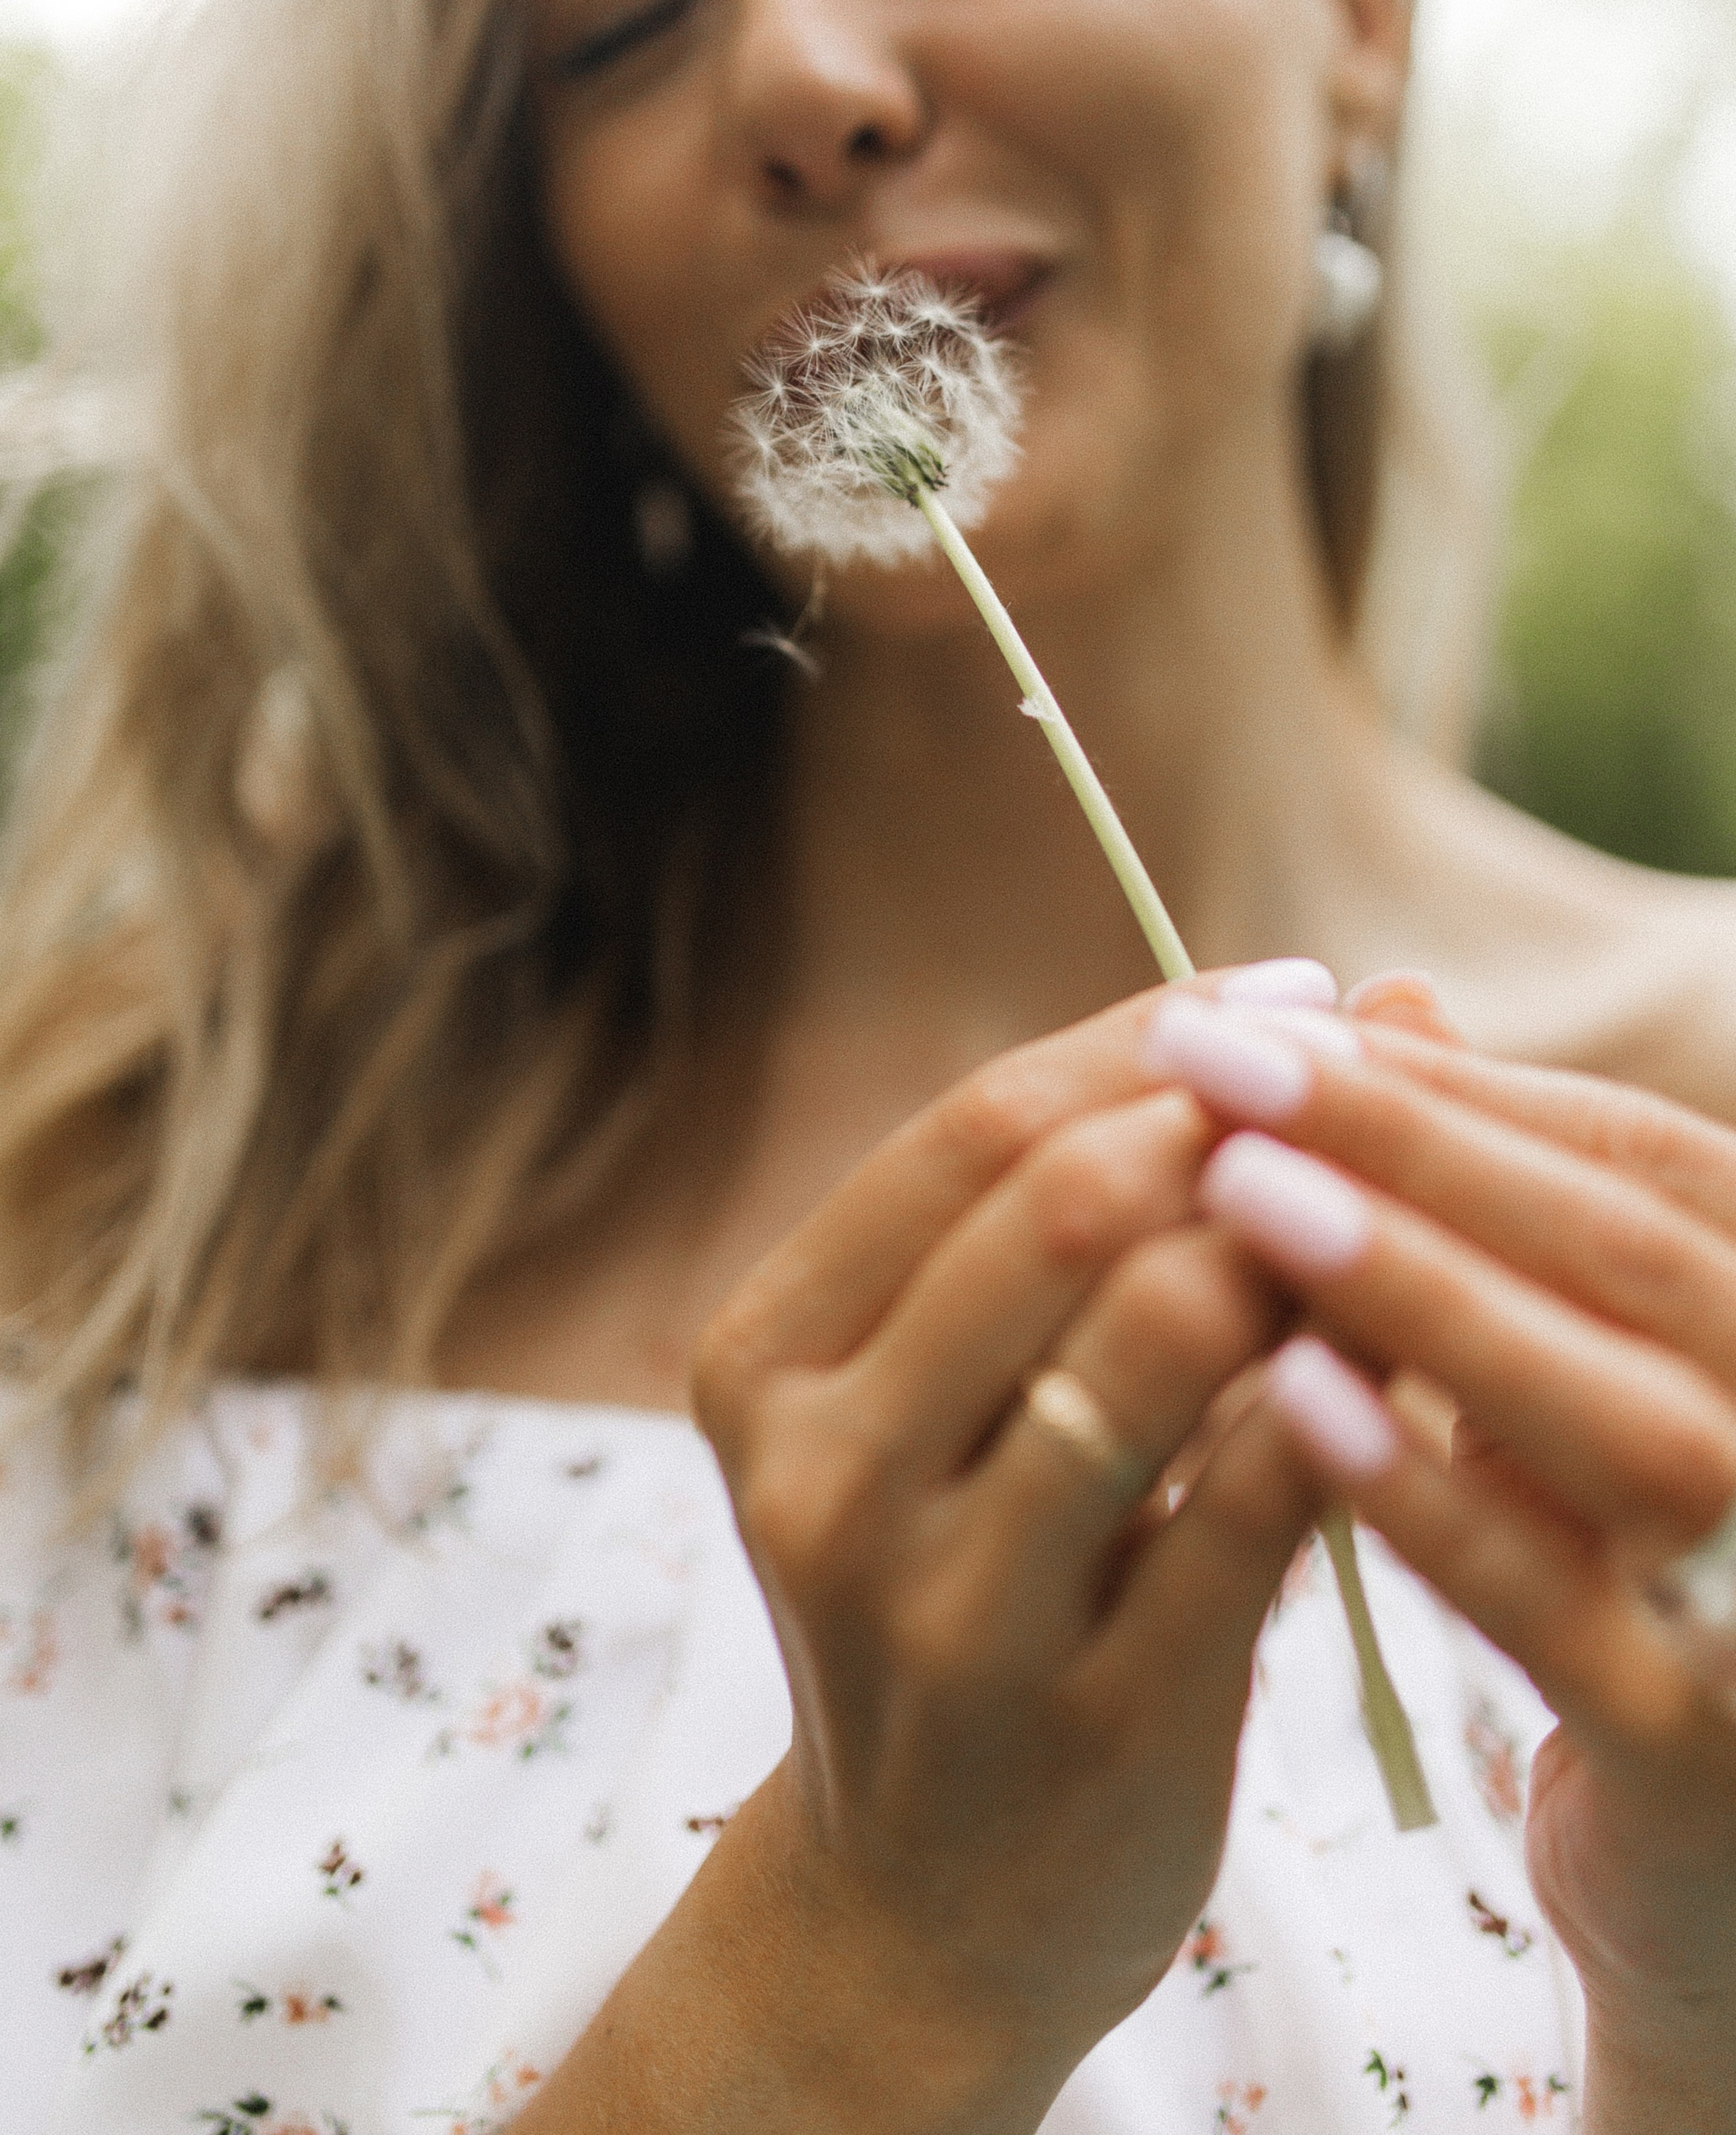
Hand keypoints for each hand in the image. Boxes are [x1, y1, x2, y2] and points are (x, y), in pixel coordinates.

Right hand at [687, 972, 1325, 2124]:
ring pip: (1155, 1331)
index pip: (970, 1131)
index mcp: (763, 1359)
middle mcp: (822, 1474)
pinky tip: (1389, 1365)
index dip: (1147, 1037)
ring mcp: (944, 1612)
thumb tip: (1327, 1004)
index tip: (1286, 993)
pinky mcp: (1093, 1721)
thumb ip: (1080, 1210)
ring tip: (1365, 1232)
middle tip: (1351, 1098)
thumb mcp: (942, 1401)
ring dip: (1295, 1250)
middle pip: (1054, 1207)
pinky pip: (1257, 1500)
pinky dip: (1345, 1398)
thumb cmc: (955, 1587)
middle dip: (1231, 1127)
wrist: (925, 1903)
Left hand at [1146, 984, 1735, 2103]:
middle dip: (1416, 1141)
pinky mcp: (1702, 1754)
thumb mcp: (1578, 1370)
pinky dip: (1435, 1499)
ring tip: (1237, 1197)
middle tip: (1211, 1063)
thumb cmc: (1627, 1576)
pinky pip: (1569, 1615)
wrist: (1724, 1877)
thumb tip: (1385, 1002)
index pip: (1640, 1156)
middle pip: (1632, 1255)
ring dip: (1425, 1294)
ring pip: (1631, 1425)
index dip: (1448, 1081)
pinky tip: (1292, 1404)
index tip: (1260, 1021)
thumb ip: (1501, 1202)